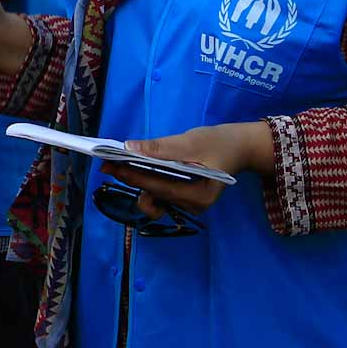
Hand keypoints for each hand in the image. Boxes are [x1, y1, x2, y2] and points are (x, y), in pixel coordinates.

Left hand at [101, 122, 273, 217]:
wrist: (238, 147)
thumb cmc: (219, 142)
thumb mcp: (190, 141)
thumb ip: (159, 148)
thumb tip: (129, 148)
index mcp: (198, 196)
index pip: (157, 187)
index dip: (131, 176)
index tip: (108, 165)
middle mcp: (192, 206)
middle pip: (154, 194)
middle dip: (131, 178)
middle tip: (109, 163)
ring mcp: (188, 205)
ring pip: (155, 197)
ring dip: (140, 182)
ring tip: (128, 164)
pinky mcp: (184, 198)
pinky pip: (160, 193)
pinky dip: (149, 181)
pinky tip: (143, 168)